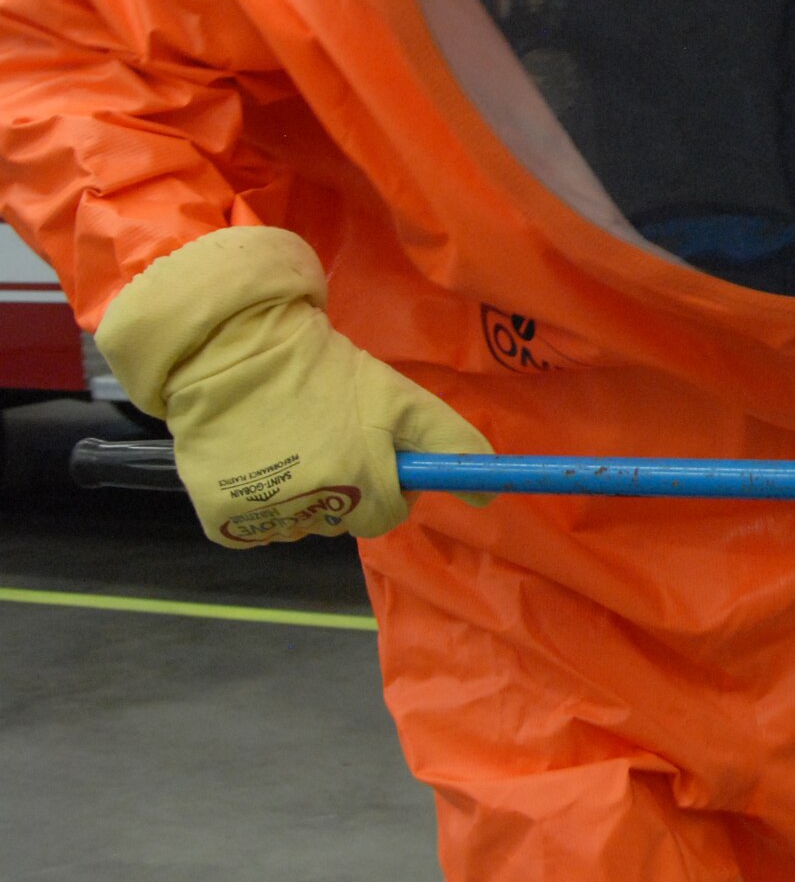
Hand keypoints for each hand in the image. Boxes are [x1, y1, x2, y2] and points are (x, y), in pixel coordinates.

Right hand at [95, 227, 493, 546]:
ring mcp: (262, 517)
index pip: (387, 514)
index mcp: (358, 480)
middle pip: (345, 521)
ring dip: (302, 495)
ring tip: (287, 441)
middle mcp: (310, 507)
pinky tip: (258, 459)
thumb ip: (453, 446)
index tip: (372, 451)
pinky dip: (259, 503)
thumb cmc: (329, 373)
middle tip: (327, 438)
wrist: (235, 351)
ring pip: (301, 525)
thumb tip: (487, 501)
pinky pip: (256, 530)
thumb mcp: (403, 399)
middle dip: (345, 488)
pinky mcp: (220, 521)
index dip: (386, 484)